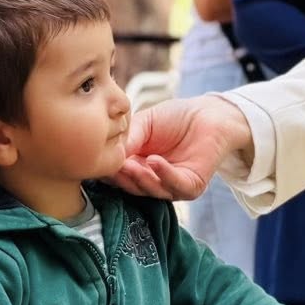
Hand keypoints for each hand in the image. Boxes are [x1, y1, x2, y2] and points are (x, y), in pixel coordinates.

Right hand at [112, 95, 252, 200]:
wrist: (207, 113)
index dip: (108, 170)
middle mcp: (152, 181)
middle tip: (114, 166)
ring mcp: (171, 187)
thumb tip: (110, 152)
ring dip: (140, 178)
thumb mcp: (143, 123)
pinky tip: (154, 161)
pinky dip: (163, 175)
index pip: (117, 176)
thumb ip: (128, 137)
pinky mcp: (191, 187)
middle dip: (122, 178)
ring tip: (130, 165)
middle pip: (131, 187)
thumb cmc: (175, 117)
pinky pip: (175, 185)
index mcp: (137, 167)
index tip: (97, 161)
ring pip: (151, 191)